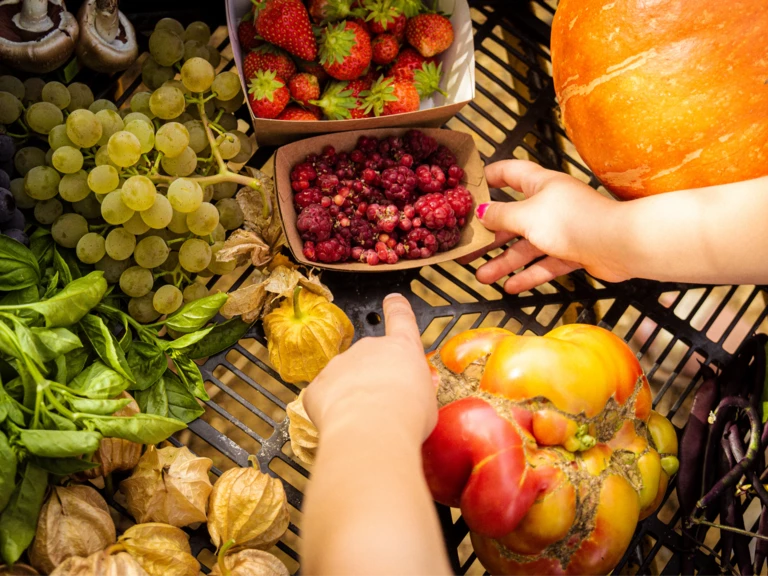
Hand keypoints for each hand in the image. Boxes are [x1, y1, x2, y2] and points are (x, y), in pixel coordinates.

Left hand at [303, 294, 436, 441]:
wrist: (372, 430)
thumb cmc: (408, 415)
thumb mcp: (427, 400)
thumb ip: (416, 388)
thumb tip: (410, 393)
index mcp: (402, 348)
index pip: (400, 317)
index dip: (397, 308)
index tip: (393, 300)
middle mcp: (369, 347)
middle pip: (370, 358)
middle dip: (373, 378)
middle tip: (383, 405)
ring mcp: (341, 363)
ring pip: (345, 378)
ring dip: (352, 395)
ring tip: (365, 419)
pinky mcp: (318, 385)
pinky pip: (325, 396)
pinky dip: (331, 409)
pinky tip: (344, 423)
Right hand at [462, 160, 630, 292]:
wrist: (617, 244)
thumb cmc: (571, 221)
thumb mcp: (526, 216)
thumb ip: (501, 215)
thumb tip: (482, 212)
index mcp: (540, 184)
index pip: (510, 173)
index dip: (491, 176)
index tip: (472, 186)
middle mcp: (551, 204)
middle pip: (515, 218)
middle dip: (491, 235)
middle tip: (470, 248)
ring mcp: (563, 229)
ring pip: (528, 246)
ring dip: (505, 262)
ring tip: (483, 277)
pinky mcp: (574, 251)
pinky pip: (545, 263)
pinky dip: (529, 274)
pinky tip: (511, 287)